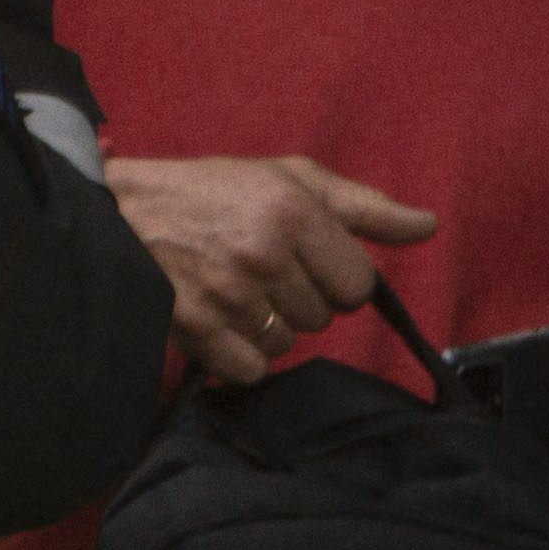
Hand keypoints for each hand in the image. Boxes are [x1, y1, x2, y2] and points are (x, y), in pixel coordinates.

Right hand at [110, 155, 438, 385]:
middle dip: (299, 298)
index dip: (335, 276)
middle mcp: (264, 253)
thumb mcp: (288, 180)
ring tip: (233, 289)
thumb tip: (429, 227)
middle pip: (324, 317)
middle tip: (258, 269)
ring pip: (289, 344)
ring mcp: (229, 294)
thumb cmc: (213, 192)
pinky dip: (238, 354)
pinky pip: (252, 369)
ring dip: (268, 326)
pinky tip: (218, 319)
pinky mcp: (198, 329)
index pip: (358, 283)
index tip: (303, 259)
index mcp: (292, 211)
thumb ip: (362, 207)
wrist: (120, 212)